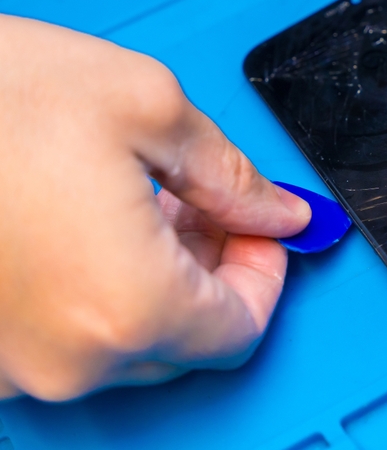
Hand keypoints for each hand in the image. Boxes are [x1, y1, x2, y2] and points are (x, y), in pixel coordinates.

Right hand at [0, 16, 309, 400]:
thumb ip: (233, 177)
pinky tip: (88, 225)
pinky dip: (94, 289)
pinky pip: (63, 334)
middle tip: (209, 203)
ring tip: (143, 199)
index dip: (266, 272)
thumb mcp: (148, 108)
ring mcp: (10, 362)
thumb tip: (276, 212)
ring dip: (155, 277)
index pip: (241, 329)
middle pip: (186, 339)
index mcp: (126, 306)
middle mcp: (66, 357)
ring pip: (124, 338)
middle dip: (213, 269)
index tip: (262, 229)